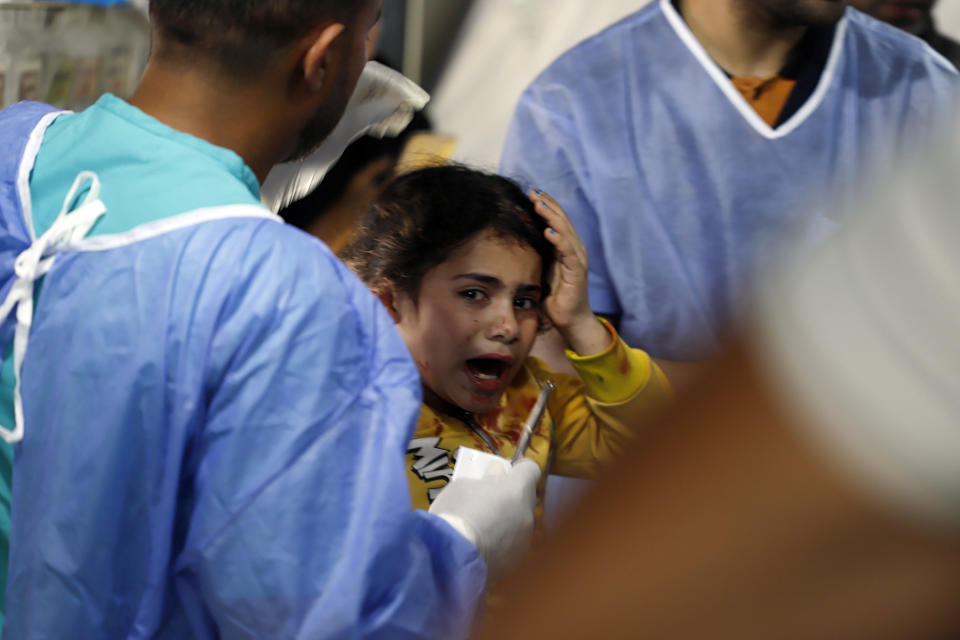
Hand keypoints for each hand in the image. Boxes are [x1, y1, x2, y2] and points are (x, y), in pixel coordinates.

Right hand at [429, 458, 540, 578]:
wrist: (451, 557)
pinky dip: (500, 544)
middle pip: (524, 499)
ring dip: (506, 522)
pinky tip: (481, 547)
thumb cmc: (456, 512)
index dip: (519, 469)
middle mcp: (528, 514)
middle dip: (509, 497)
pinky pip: (511, 546)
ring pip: (519, 524)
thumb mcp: (464, 485)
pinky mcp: (516, 562)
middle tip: (487, 500)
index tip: (505, 472)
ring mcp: (525, 540)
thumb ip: (486, 479)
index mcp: (518, 488)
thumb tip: (496, 473)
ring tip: (482, 527)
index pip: (531, 469)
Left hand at [531, 190, 609, 355]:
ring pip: (566, 231)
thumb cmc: (555, 297)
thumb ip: (537, 254)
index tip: (531, 194)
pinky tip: (549, 231)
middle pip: (562, 221)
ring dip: (552, 217)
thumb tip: (518, 240)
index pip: (557, 221)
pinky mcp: (577, 272)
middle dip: (548, 205)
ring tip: (540, 205)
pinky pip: (568, 252)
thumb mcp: (541, 270)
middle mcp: (574, 249)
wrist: (570, 320)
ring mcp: (577, 259)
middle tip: (534, 192)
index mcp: (565, 248)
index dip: (546, 206)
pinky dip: (559, 240)